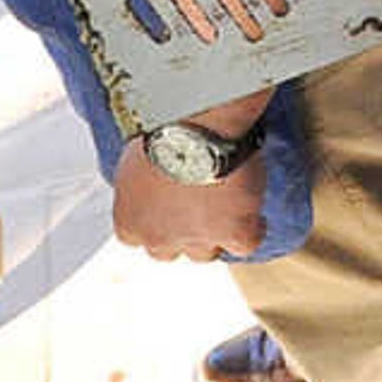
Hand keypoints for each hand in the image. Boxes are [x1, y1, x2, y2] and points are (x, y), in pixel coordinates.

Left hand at [111, 135, 266, 261]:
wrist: (196, 128)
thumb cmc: (161, 130)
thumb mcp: (136, 159)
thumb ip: (141, 183)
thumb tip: (152, 177)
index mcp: (128, 220)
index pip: (135, 237)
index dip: (152, 221)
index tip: (162, 207)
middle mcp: (158, 238)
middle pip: (166, 252)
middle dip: (178, 233)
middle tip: (193, 208)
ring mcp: (198, 240)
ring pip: (204, 253)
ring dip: (213, 234)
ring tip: (227, 207)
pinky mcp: (235, 233)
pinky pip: (246, 244)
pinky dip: (252, 229)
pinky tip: (254, 215)